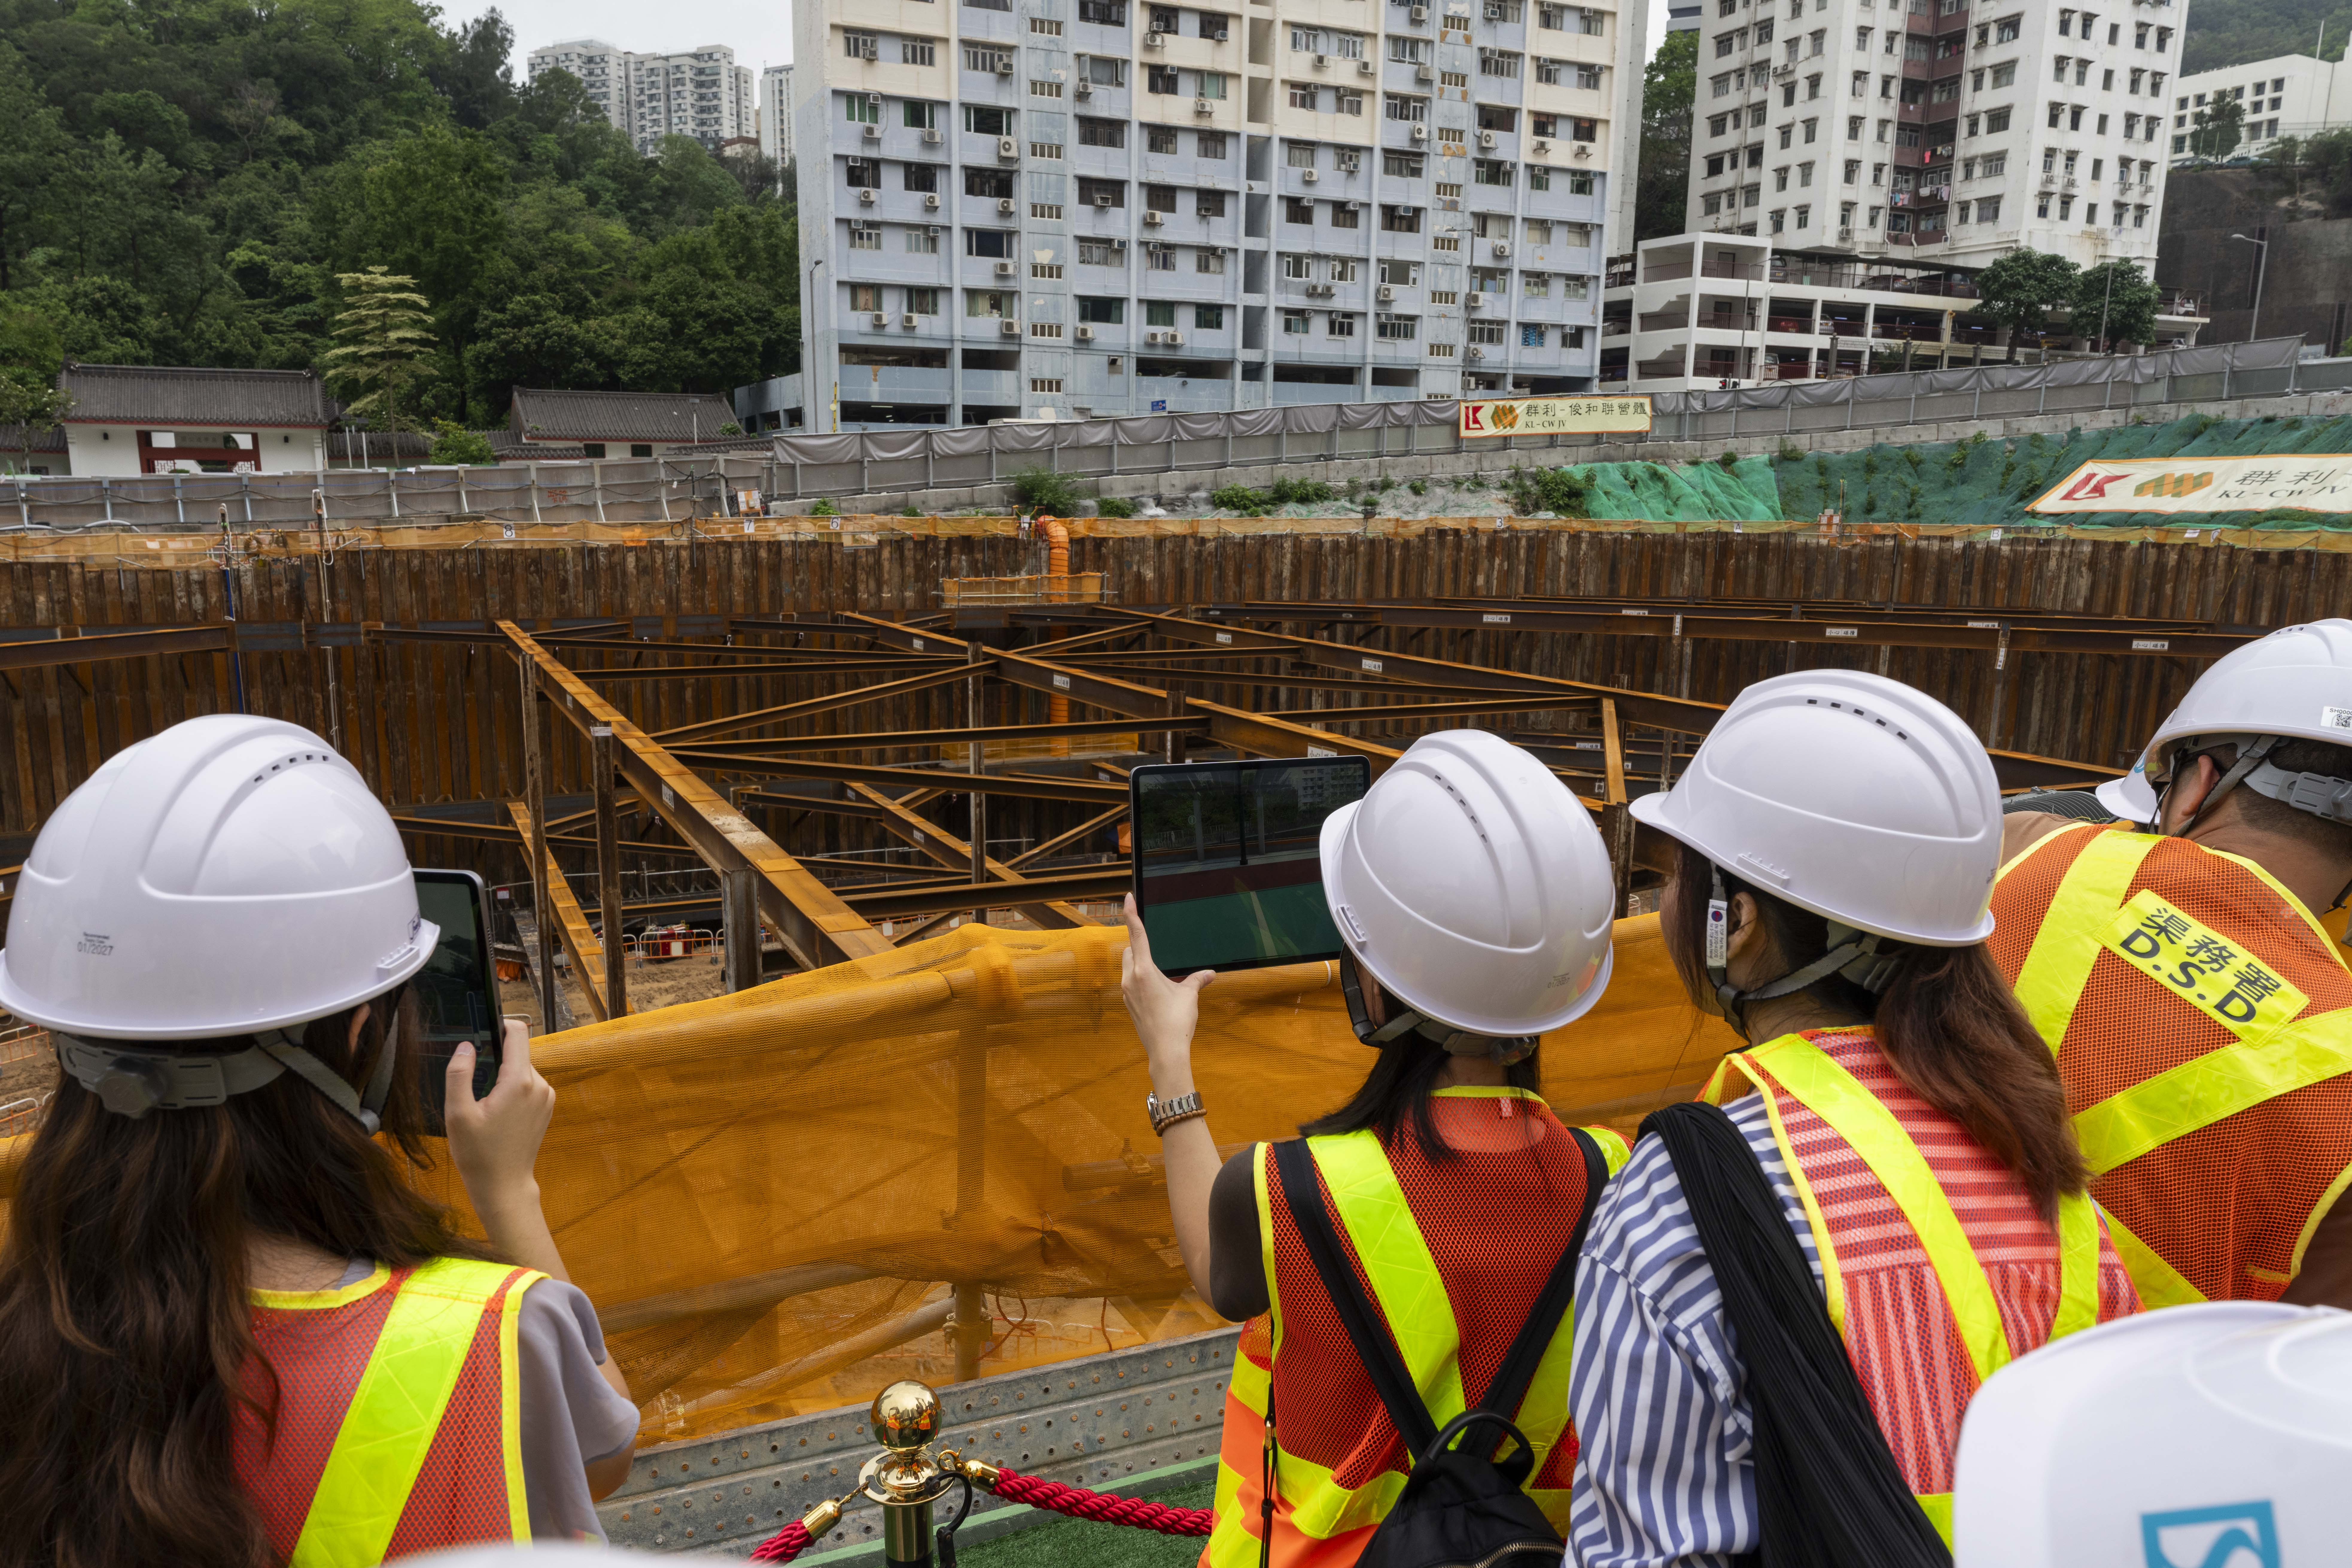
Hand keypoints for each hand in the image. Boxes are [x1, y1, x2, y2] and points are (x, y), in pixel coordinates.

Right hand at [444, 1019, 554, 1221]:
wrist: (503, 1185)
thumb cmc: (478, 1154)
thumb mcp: (457, 1113)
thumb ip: (460, 1074)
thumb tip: (466, 1046)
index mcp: (519, 1082)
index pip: (517, 1033)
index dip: (500, 1025)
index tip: (482, 1030)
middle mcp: (539, 1085)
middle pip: (518, 1052)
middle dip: (496, 1058)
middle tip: (474, 1081)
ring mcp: (546, 1096)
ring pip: (522, 1069)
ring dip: (503, 1076)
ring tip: (484, 1102)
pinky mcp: (546, 1107)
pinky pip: (528, 1084)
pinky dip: (512, 1088)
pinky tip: (496, 1111)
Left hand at [1121, 894, 1214, 1084]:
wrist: (1165, 1051)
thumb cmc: (1177, 1021)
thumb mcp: (1190, 996)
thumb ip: (1197, 980)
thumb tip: (1210, 973)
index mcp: (1144, 970)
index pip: (1136, 935)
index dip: (1132, 914)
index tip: (1127, 897)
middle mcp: (1130, 978)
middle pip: (1129, 950)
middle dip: (1140, 946)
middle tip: (1157, 951)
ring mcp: (1127, 992)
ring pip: (1129, 967)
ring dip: (1140, 964)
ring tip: (1162, 976)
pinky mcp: (1128, 1003)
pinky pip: (1131, 983)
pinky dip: (1141, 979)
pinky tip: (1157, 991)